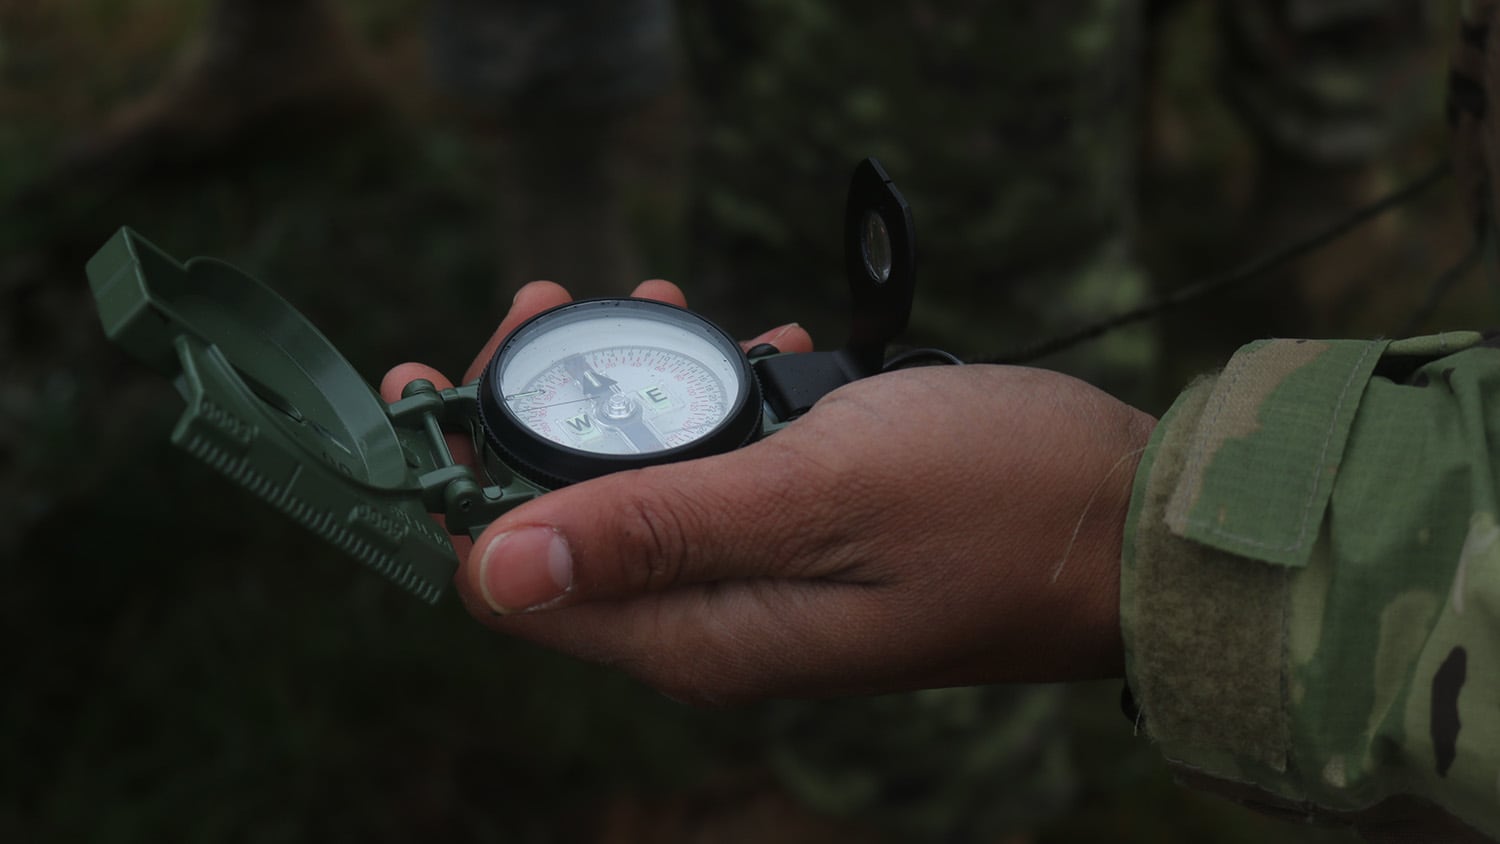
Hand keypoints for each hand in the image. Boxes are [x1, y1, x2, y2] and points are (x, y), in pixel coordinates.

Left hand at [382, 280, 1154, 703]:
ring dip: (634, 391)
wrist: (1137, 524)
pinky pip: (716, 476)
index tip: (448, 372)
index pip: (503, 578)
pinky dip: (714, 404)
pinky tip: (757, 349)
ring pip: (640, 488)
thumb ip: (653, 532)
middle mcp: (709, 627)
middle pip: (557, 524)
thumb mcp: (815, 496)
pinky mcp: (803, 545)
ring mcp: (757, 586)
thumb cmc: (995, 503)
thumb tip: (491, 565)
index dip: (454, 477)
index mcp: (693, 634)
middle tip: (560, 300)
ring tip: (671, 306)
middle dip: (542, 405)